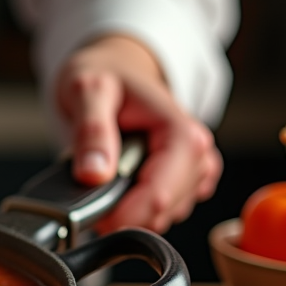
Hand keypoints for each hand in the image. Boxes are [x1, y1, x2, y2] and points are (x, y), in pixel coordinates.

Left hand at [54, 34, 222, 233]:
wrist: (116, 68)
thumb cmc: (106, 74)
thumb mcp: (88, 89)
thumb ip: (91, 131)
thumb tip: (94, 175)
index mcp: (182, 132)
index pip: (162, 194)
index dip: (124, 213)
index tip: (94, 216)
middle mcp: (197, 153)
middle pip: (163, 211)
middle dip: (123, 209)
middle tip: (91, 182)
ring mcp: (194, 169)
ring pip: (162, 216)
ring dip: (128, 206)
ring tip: (106, 170)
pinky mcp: (184, 181)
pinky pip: (161, 212)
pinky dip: (135, 205)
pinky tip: (120, 179)